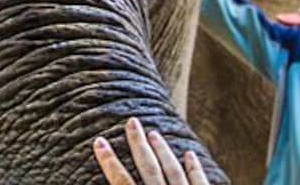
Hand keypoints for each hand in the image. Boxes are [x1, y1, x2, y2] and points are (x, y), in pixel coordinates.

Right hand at [91, 118, 210, 184]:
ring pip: (172, 171)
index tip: (99, 142)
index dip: (109, 162)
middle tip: (131, 121)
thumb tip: (102, 182)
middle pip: (148, 168)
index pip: (121, 181)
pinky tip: (189, 153)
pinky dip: (194, 167)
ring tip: (154, 133)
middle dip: (138, 144)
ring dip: (162, 150)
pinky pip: (200, 182)